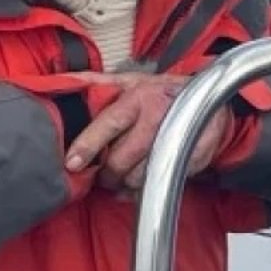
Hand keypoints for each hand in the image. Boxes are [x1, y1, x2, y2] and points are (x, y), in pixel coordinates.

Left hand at [64, 72, 231, 192]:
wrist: (208, 99)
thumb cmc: (159, 93)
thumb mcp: (130, 81)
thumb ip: (96, 83)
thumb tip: (63, 80)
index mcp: (138, 97)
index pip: (109, 123)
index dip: (88, 144)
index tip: (72, 163)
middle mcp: (157, 116)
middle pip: (122, 158)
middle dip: (107, 173)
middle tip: (103, 174)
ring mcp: (177, 138)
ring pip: (139, 176)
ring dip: (125, 183)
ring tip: (122, 177)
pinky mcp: (193, 157)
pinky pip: (160, 184)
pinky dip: (144, 190)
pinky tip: (140, 182)